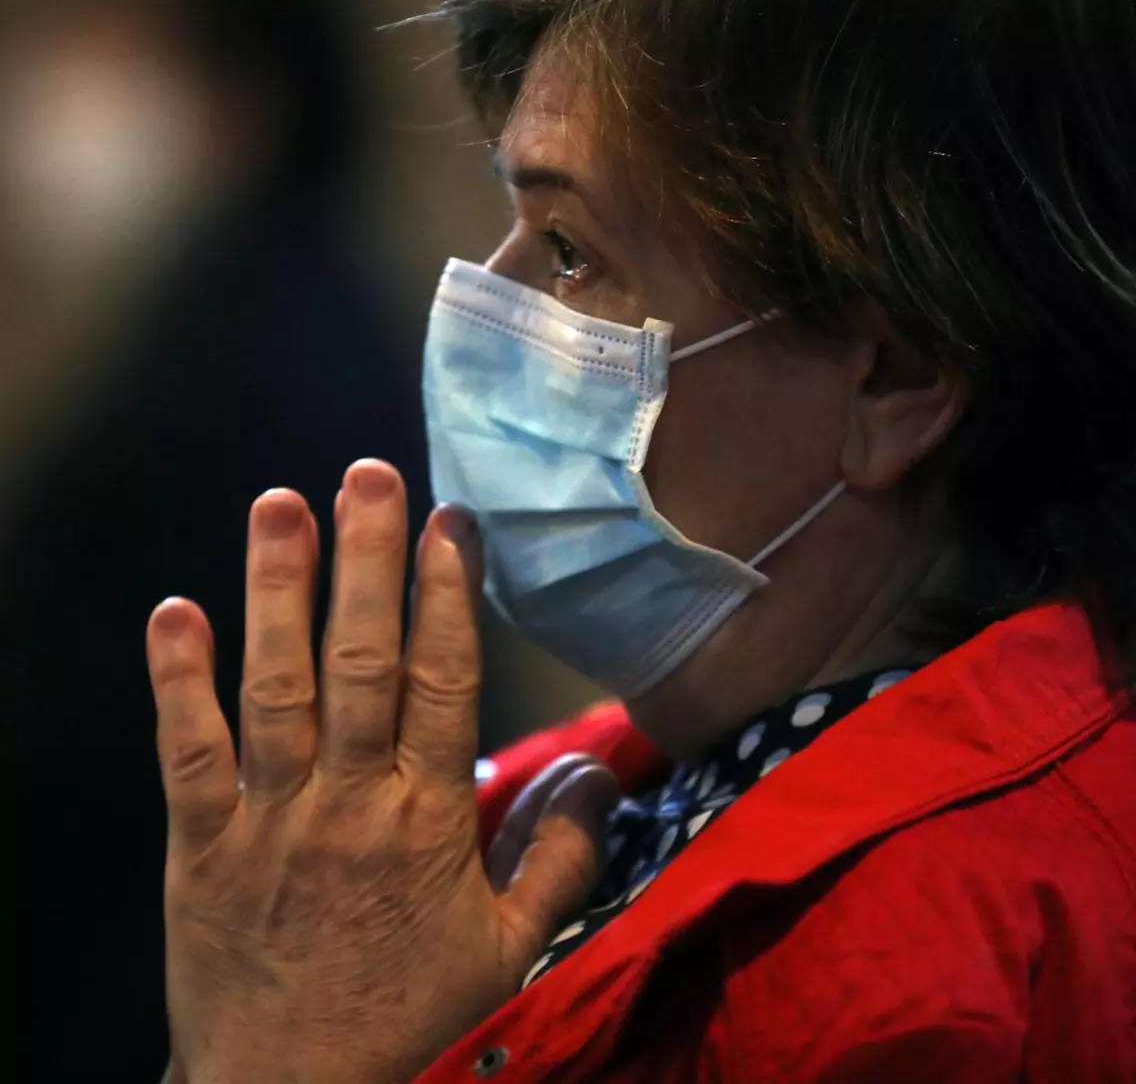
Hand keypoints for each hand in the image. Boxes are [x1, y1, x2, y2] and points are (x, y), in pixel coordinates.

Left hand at [147, 460, 618, 1083]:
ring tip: (280, 505)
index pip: (442, 684)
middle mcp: (347, 802)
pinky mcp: (198, 846)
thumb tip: (601, 774)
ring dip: (276, 592)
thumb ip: (559, 858)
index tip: (450, 522)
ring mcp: (267, 819)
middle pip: (360, 664)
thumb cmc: (408, 1022)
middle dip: (366, 562)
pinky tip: (172, 610)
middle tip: (368, 475)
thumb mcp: (507, 951)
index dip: (448, 597)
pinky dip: (177, 681)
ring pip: (275, 687)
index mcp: (426, 821)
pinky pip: (186, 754)